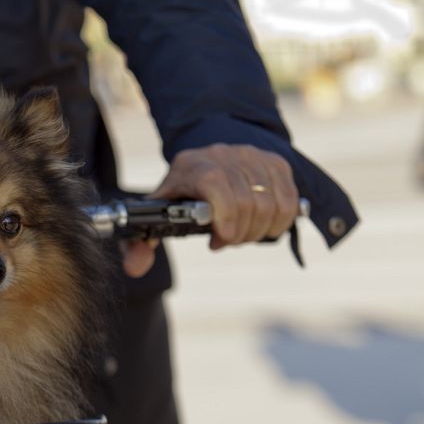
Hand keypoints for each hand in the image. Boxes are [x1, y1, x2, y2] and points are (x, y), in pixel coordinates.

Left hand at [118, 144, 298, 276]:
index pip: (216, 185)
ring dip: (260, 231)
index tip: (215, 243)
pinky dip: (279, 221)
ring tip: (243, 235)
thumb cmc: (179, 198)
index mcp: (190, 167)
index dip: (223, 221)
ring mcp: (251, 155)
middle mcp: (222, 155)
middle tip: (228, 242)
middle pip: (247, 202)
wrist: (204, 162)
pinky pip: (289, 199)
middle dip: (240, 234)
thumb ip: (138, 245)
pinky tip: (262, 226)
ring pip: (270, 203)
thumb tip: (135, 268)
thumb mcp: (154, 216)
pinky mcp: (274, 162)